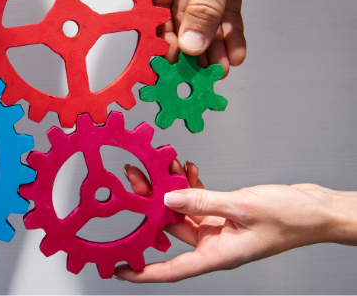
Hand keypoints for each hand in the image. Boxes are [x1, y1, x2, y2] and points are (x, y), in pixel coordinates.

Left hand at [115, 163, 356, 282]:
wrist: (317, 210)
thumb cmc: (292, 219)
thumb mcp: (243, 207)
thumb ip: (203, 201)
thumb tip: (169, 198)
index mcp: (218, 255)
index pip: (172, 270)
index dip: (144, 272)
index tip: (119, 269)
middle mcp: (214, 243)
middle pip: (171, 229)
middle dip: (149, 205)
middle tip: (133, 181)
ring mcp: (219, 228)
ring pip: (181, 209)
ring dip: (168, 188)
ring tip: (155, 165)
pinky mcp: (224, 212)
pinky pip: (197, 199)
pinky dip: (189, 184)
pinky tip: (183, 168)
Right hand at [145, 0, 300, 75]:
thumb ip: (206, 6)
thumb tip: (191, 40)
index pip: (157, 2)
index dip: (162, 33)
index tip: (169, 60)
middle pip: (181, 14)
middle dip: (194, 43)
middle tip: (197, 71)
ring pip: (205, 16)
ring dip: (214, 42)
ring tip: (220, 66)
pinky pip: (223, 10)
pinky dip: (230, 29)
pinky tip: (234, 48)